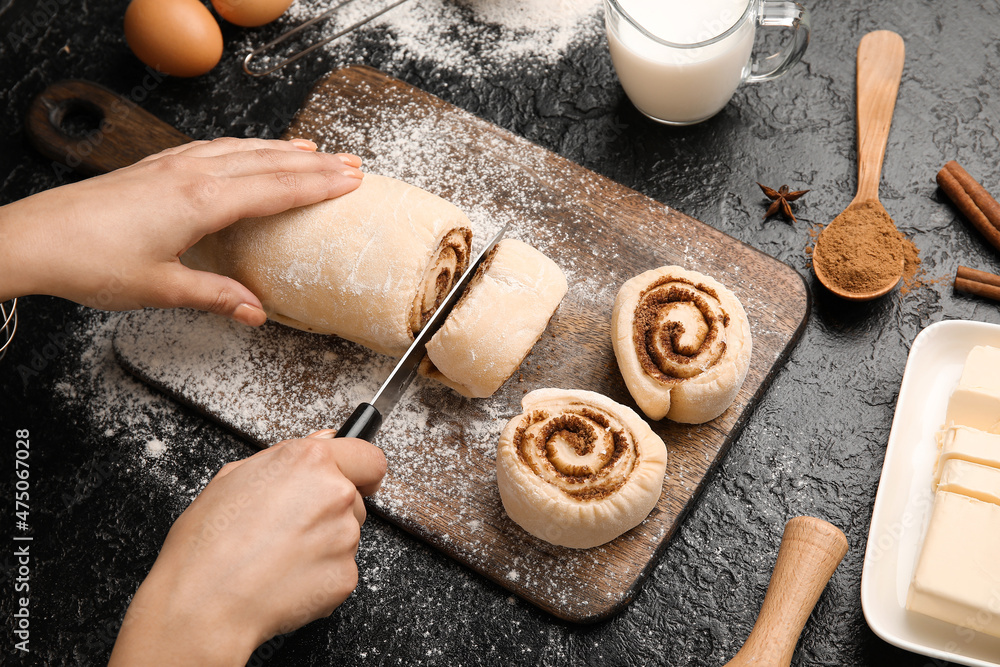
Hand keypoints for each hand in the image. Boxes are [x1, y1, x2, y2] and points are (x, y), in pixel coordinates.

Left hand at [0, 138, 363, 324]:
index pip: (276, 188)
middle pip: (266, 162)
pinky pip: (212, 148)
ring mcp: (171, 166)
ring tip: (310, 148)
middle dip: (312, 163)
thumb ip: (215, 296)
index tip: (351, 180)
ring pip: (239, 149)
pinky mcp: (153, 167)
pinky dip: (242, 147)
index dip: (318, 185)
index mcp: (202, 202)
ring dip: (279, 149)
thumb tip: (254, 312)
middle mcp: (191, 175)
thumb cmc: (92, 262)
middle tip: (349, 163)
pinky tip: (245, 150)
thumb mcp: (162, 289)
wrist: (35, 239)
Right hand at [109, 433, 386, 665]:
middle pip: (354, 498)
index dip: (362, 470)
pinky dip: (320, 575)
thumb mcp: (232, 478)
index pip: (368, 457)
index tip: (359, 479)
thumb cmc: (208, 543)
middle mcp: (335, 493)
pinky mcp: (345, 575)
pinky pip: (340, 569)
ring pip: (346, 534)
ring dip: (323, 543)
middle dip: (330, 510)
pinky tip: (285, 577)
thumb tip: (321, 441)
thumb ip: (286, 457)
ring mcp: (344, 536)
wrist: (204, 603)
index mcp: (309, 461)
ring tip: (278, 555)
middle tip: (290, 527)